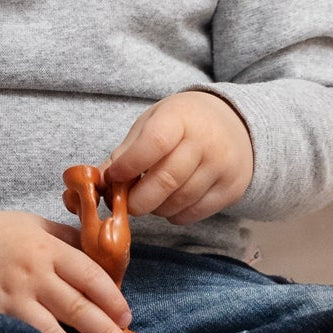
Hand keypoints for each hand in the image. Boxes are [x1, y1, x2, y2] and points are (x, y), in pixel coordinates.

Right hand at [0, 205, 135, 332]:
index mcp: (46, 247)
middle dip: (109, 331)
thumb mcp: (33, 224)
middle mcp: (33, 273)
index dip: (112, 297)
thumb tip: (103, 257)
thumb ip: (66, 239)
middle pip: (79, 306)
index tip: (127, 316)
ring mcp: (13, 298)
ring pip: (56, 331)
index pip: (90, 274)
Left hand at [106, 91, 252, 225]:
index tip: (113, 177)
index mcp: (181, 118)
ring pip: (179, 202)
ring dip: (154, 208)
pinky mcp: (231, 189)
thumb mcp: (153, 122)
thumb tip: (98, 180)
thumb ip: (126, 150)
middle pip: (166, 181)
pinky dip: (173, 214)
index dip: (129, 165)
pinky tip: (168, 202)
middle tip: (124, 202)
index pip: (154, 143)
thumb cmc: (183, 123)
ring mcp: (222, 167)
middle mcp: (206, 142)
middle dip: (136, 199)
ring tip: (148, 198)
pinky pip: (194, 214)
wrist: (234, 124)